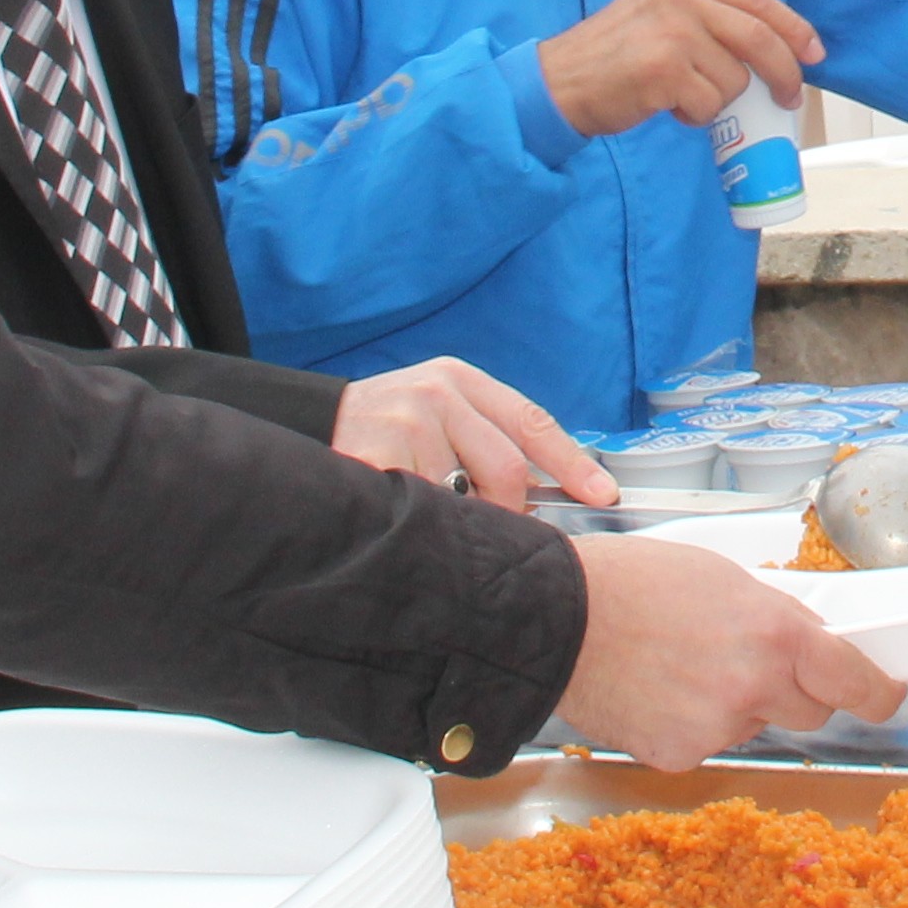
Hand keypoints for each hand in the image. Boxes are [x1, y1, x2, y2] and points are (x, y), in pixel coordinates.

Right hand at [333, 357, 611, 510]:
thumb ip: (484, 441)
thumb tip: (543, 495)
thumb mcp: (436, 415)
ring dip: (453, 521)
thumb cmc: (382, 430)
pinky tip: (401, 515)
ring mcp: (404, 422)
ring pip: (464, 501)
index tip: (603, 493)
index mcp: (460, 381)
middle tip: (478, 522)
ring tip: (421, 508)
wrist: (304, 425)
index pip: (531, 421)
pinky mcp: (373, 454)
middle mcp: (436, 394)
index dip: (573, 462)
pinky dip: (420, 526)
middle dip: (503, 510)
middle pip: (507, 470)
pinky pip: (423, 512)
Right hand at [536, 0, 820, 138]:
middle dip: (784, 73)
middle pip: (759, 38)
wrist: (560, 81)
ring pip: (734, 80)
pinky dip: (694, 116)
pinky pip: (709, 106)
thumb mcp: (661, 13)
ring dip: (717, 100)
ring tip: (680, 93)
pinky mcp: (665, 69)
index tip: (815, 53)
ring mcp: (672, 31)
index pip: (756, 0)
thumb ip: (710, 18)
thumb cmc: (616, 55)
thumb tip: (777, 50)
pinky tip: (665, 104)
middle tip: (789, 99)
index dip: (794, 28)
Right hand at [562, 528, 901, 764]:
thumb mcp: (726, 577)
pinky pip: (707, 743)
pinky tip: (659, 691)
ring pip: (754, 725)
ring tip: (685, 665)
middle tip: (755, 664)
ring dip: (738, 705)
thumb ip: (777, 616)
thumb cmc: (633, 582)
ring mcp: (717, 727)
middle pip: (812, 713)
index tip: (883, 694)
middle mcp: (755, 687)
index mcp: (777, 634)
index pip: (857, 683)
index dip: (877, 693)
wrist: (556, 618)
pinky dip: (692, 724)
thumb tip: (812, 641)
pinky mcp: (679, 755)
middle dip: (796, 693)